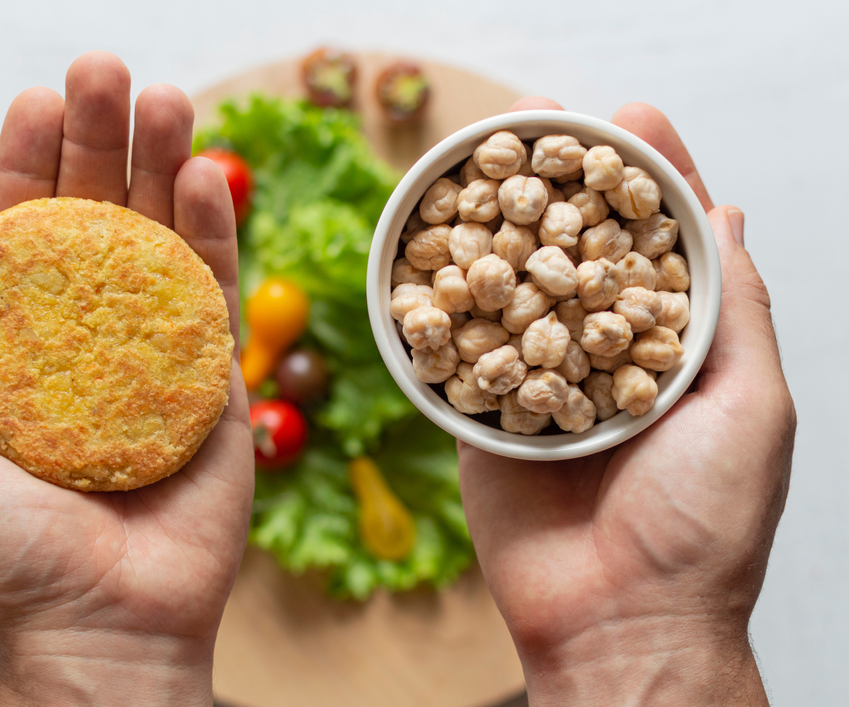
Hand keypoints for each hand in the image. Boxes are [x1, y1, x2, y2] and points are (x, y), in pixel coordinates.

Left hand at [0, 52, 252, 706]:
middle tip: (106, 73)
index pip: (22, 233)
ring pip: (162, 238)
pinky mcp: (214, 374)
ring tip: (167, 98)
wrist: (106, 621)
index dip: (26, 165)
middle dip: (101, 140)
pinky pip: (214, 292)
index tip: (36, 101)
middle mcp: (89, 330)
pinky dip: (212, 232)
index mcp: (20, 342)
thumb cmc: (7, 557)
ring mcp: (157, 346)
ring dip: (165, 165)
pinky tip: (204, 178)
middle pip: (98, 217)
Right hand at [460, 98, 794, 705]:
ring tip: (479, 162)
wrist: (618, 620)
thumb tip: (730, 213)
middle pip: (579, 250)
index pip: (661, 243)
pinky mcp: (483, 415)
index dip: (648, 177)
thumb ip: (736, 309)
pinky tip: (428, 251)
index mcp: (675, 346)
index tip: (630, 118)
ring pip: (514, 290)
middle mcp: (604, 353)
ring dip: (498, 227)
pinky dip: (443, 306)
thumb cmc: (702, 524)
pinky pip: (458, 353)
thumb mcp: (749, 404)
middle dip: (561, 181)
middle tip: (539, 116)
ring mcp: (540, 380)